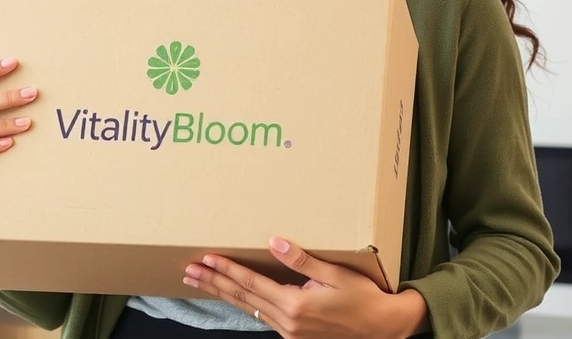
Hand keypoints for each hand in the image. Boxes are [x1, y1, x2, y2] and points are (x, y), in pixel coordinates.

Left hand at [183, 237, 427, 338]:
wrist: (383, 328)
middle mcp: (287, 322)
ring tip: (200, 281)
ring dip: (222, 293)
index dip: (226, 270)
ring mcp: (289, 331)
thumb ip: (301, 259)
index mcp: (295, 305)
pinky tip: (231, 295)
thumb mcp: (335, 273)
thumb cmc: (363, 296)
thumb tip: (273, 241)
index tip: (205, 259)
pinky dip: (242, 302)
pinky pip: (260, 315)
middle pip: (241, 298)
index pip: (250, 283)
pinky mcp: (294, 334)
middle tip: (188, 271)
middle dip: (213, 283)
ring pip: (247, 308)